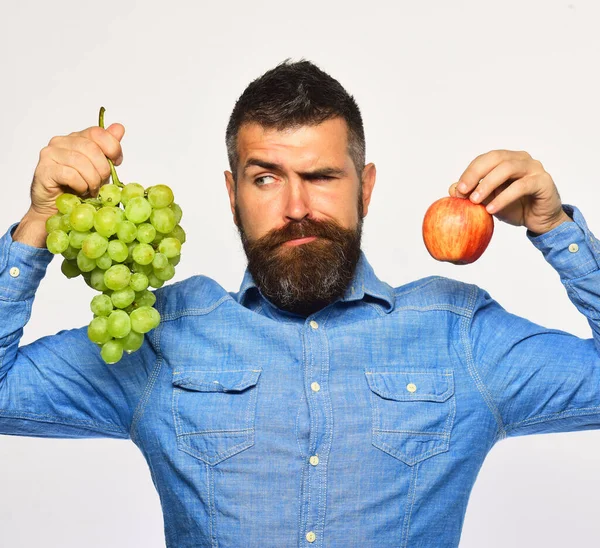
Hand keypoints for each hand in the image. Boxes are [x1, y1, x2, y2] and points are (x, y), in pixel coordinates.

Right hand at [30, 123, 124, 218]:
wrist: (57, 207)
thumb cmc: (78, 187)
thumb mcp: (100, 168)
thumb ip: (108, 148)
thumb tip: (119, 128)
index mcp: (77, 138)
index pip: (98, 133)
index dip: (113, 148)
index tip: (116, 162)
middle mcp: (61, 142)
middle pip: (91, 148)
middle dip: (102, 170)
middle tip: (101, 183)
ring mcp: (50, 154)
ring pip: (81, 162)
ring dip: (92, 180)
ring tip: (91, 189)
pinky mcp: (44, 170)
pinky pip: (70, 175)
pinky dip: (80, 186)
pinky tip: (79, 190)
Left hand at [448, 150, 571, 234]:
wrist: (540, 221)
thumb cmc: (515, 208)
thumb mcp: (489, 201)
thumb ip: (473, 193)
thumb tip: (451, 188)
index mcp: (507, 159)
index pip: (485, 159)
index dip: (470, 172)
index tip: (458, 189)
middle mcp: (521, 159)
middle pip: (495, 158)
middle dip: (475, 173)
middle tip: (463, 191)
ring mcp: (534, 168)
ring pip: (508, 168)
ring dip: (488, 184)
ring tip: (475, 201)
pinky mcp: (543, 181)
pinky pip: (521, 186)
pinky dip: (503, 197)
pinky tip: (491, 209)